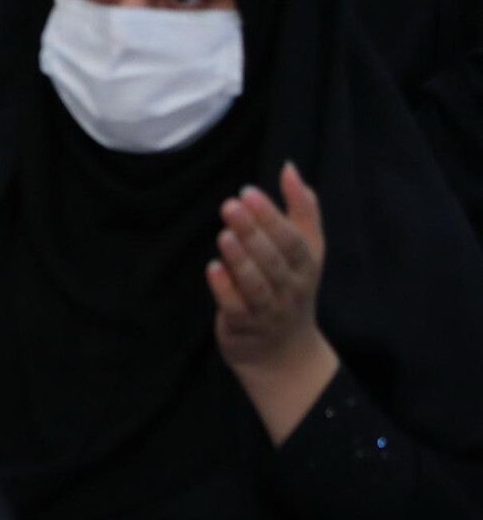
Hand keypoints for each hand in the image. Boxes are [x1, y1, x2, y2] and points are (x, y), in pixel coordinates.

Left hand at [207, 163, 340, 443]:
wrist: (283, 351)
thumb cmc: (291, 285)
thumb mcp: (306, 249)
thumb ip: (301, 208)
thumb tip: (289, 167)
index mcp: (306, 265)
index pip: (293, 240)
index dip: (272, 216)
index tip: (248, 191)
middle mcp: (291, 288)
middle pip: (274, 260)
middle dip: (253, 232)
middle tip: (230, 205)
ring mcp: (269, 310)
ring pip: (256, 284)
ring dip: (240, 259)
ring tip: (224, 235)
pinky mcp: (245, 326)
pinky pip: (236, 308)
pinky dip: (225, 289)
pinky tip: (213, 269)